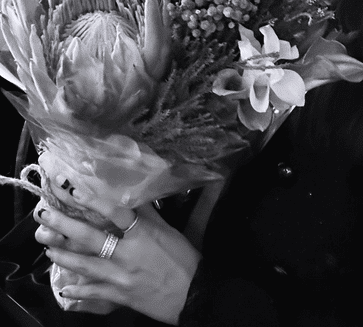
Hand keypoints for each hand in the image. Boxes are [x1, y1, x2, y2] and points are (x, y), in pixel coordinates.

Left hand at [34, 183, 200, 323]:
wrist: (193, 294)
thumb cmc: (184, 258)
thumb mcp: (168, 230)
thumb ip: (147, 213)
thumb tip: (131, 192)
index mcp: (144, 234)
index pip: (116, 212)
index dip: (93, 200)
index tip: (73, 189)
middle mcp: (129, 254)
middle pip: (91, 237)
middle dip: (65, 225)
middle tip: (45, 214)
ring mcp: (121, 277)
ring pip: (86, 265)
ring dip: (64, 255)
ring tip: (48, 246)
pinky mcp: (120, 296)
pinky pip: (93, 294)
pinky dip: (77, 292)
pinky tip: (64, 287)